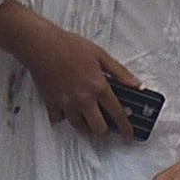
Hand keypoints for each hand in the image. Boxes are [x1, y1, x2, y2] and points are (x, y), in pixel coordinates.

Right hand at [23, 22, 141, 139]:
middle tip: (106, 126)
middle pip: (98, 128)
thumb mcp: (101, 55)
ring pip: (79, 127)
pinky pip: (58, 119)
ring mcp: (67, 104)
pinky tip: (66, 111)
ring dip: (86, 126)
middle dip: (104, 130)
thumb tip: (136, 85)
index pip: (117, 113)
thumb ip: (120, 72)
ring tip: (88, 120)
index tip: (129, 134)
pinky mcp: (52, 103)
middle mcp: (84, 99)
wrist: (42, 45)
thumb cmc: (69, 46)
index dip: (125, 127)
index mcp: (99, 87)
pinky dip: (63, 118)